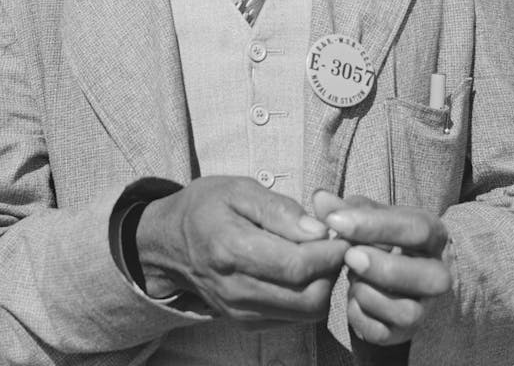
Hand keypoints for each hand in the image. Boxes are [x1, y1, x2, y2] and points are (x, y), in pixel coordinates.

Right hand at [135, 176, 348, 327]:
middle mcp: (235, 289)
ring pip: (305, 313)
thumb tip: (319, 230)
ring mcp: (239, 312)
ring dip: (324, 285)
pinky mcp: (246, 323)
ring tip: (321, 254)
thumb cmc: (207, 207)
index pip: (297, 265)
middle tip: (336, 243)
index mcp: (231, 250)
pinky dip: (309, 297)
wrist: (170, 242)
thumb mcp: (239, 190)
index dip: (330, 251)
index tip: (343, 232)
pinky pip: (293, 319)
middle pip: (307, 297)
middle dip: (332, 270)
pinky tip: (305, 270)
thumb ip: (279, 209)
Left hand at [312, 190, 451, 346]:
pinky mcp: (405, 332)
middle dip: (383, 267)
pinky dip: (360, 317)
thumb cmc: (382, 236)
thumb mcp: (371, 215)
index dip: (374, 225)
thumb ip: (347, 208)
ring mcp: (424, 307)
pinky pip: (384, 334)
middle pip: (429, 277)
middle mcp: (438, 274)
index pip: (416, 229)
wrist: (395, 272)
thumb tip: (321, 198)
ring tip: (352, 278)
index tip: (335, 221)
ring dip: (370, 294)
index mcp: (434, 235)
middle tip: (349, 256)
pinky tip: (352, 299)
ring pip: (408, 312)